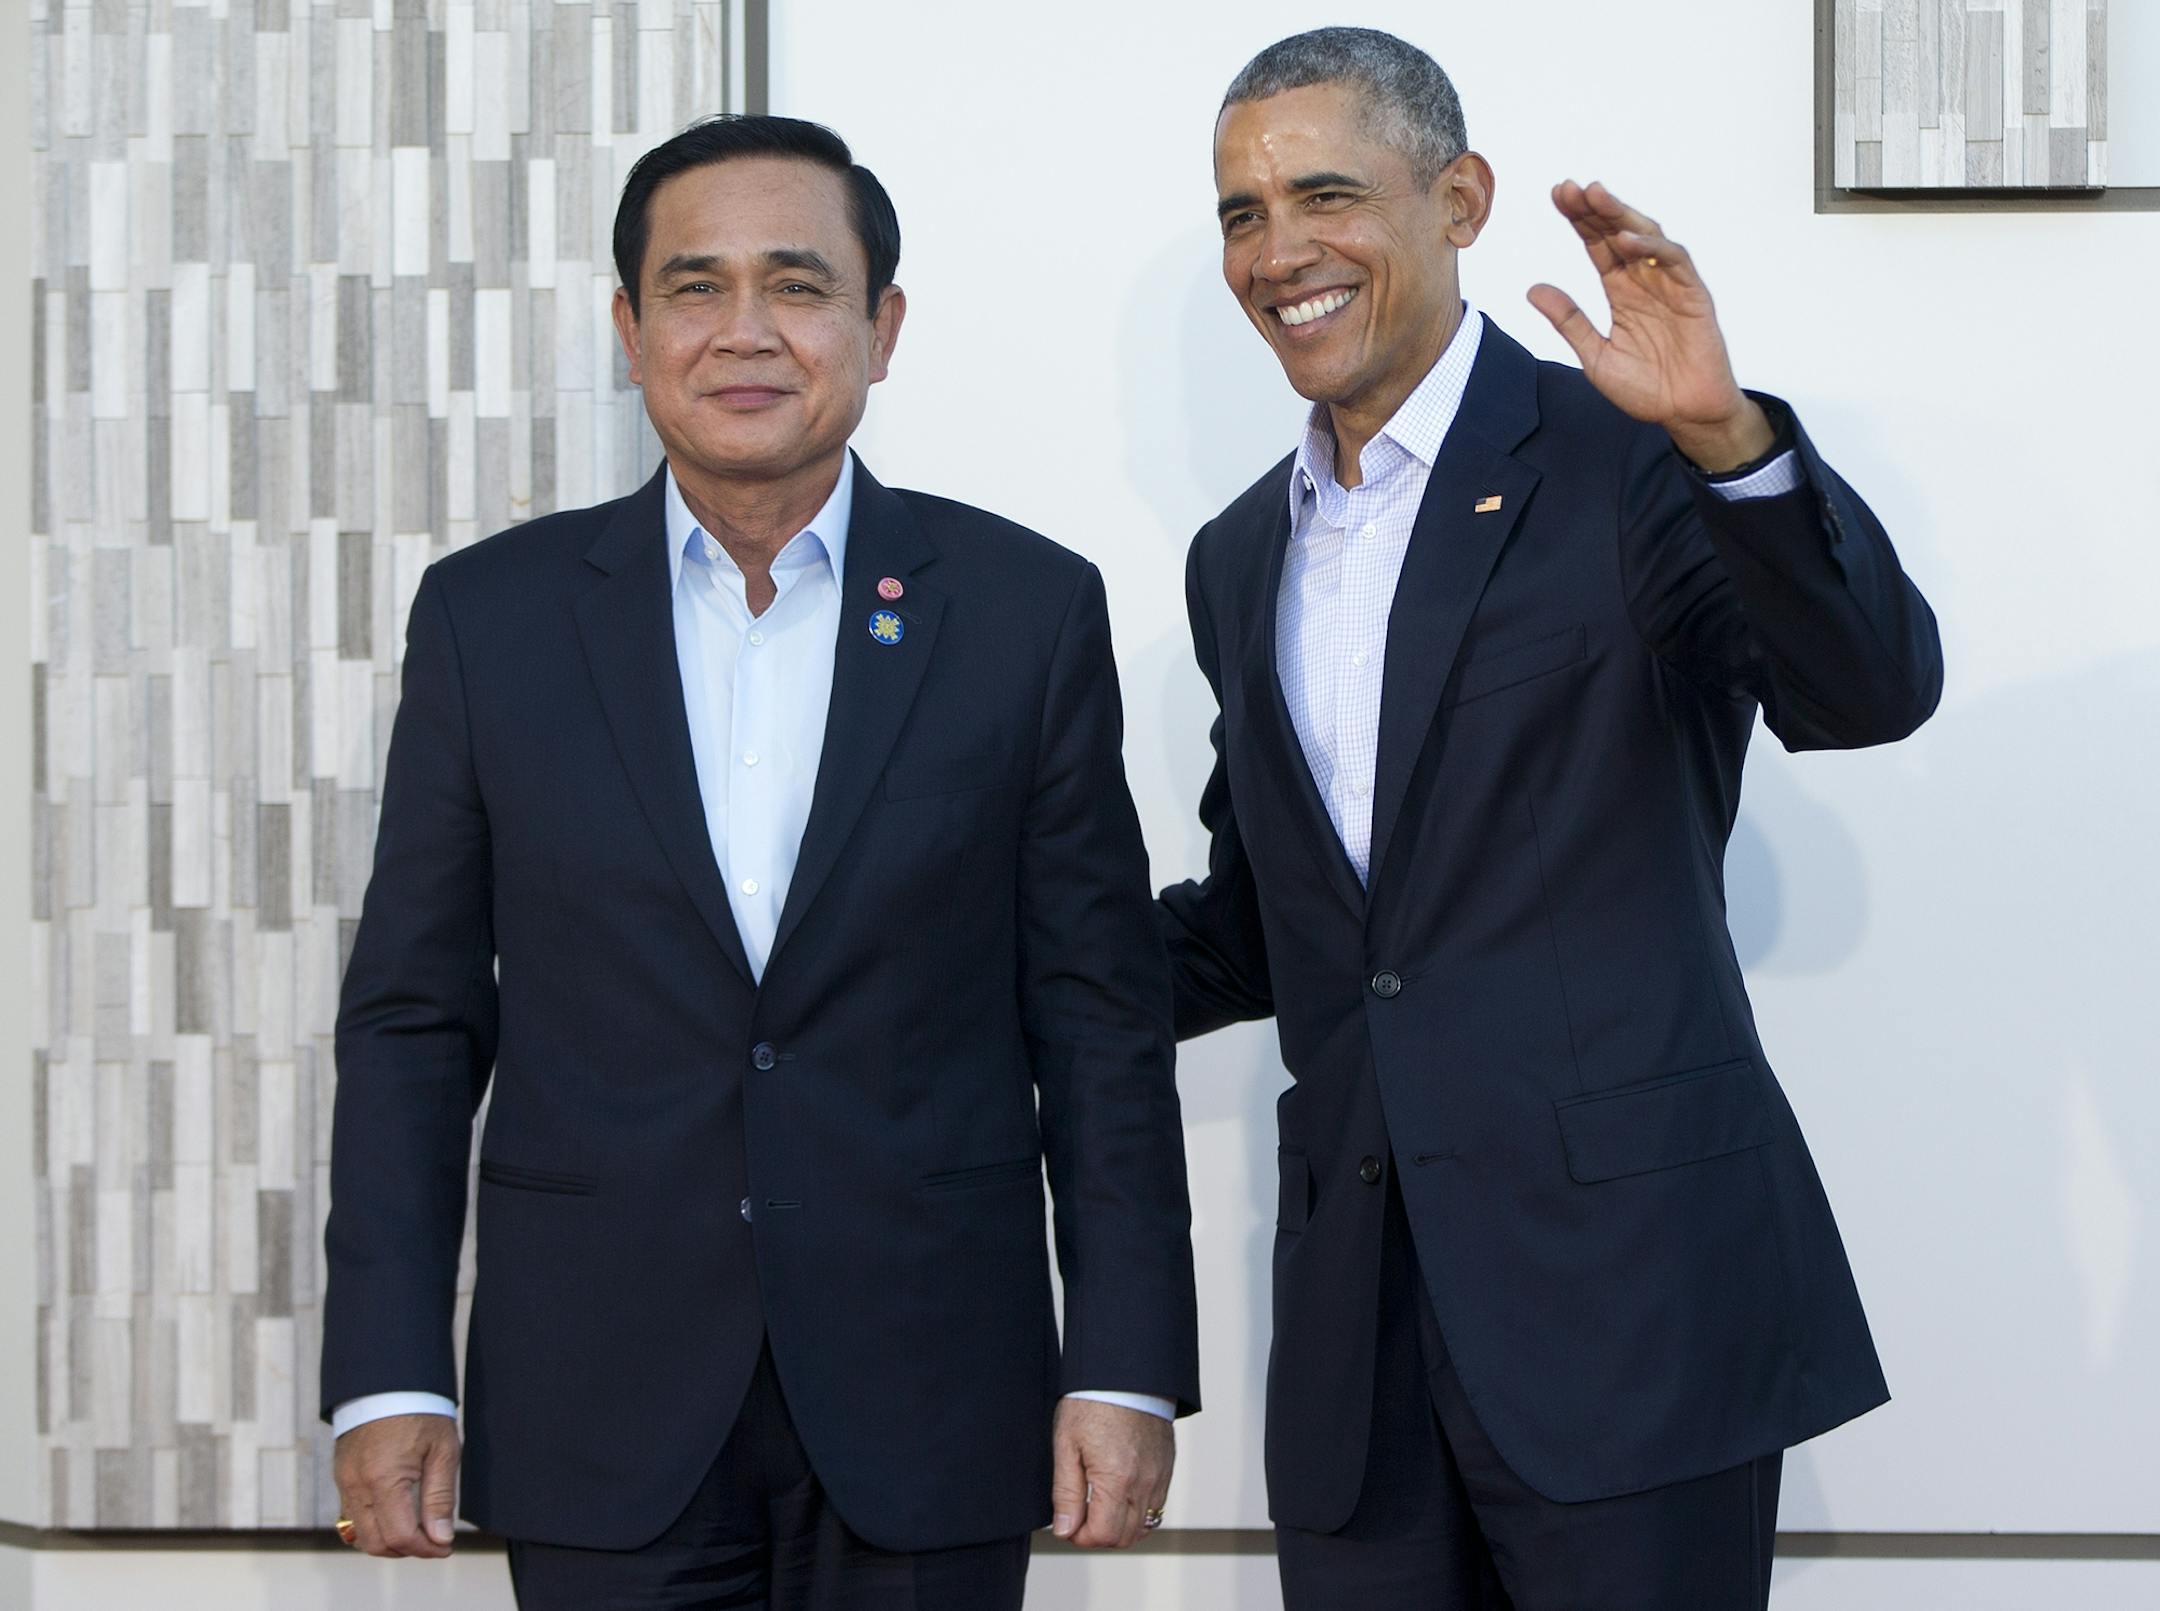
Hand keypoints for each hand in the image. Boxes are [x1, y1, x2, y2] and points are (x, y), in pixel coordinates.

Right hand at [332, 1412, 461, 1557]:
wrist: (388, 1381)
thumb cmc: (419, 1410)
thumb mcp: (443, 1451)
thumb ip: (440, 1498)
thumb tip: (441, 1538)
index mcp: (383, 1480)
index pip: (400, 1537)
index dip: (426, 1549)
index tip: (446, 1546)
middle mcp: (357, 1485)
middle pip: (376, 1543)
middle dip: (407, 1550)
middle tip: (434, 1541)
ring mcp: (345, 1482)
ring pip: (361, 1535)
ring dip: (389, 1541)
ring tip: (419, 1529)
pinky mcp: (342, 1476)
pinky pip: (353, 1516)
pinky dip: (374, 1525)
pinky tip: (398, 1515)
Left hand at [1049, 1397, 1174, 1548]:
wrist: (1126, 1373)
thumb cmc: (1094, 1401)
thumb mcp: (1067, 1446)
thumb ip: (1066, 1493)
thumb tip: (1065, 1529)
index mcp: (1117, 1479)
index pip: (1103, 1535)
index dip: (1080, 1537)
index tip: (1068, 1523)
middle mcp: (1144, 1483)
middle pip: (1125, 1537)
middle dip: (1099, 1535)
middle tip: (1080, 1516)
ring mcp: (1159, 1476)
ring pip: (1144, 1525)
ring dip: (1120, 1526)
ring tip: (1098, 1506)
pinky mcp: (1166, 1467)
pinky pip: (1156, 1505)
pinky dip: (1137, 1510)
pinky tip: (1118, 1493)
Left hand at [1526, 180, 1773, 471]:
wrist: (1685, 413)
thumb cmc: (1647, 388)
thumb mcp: (1596, 357)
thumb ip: (1569, 322)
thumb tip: (1534, 290)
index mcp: (1621, 291)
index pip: (1597, 245)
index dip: (1578, 220)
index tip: (1557, 195)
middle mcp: (1645, 280)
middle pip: (1617, 234)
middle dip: (1593, 209)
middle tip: (1568, 188)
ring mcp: (1671, 284)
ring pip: (1646, 238)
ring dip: (1621, 216)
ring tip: (1594, 197)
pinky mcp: (1694, 295)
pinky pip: (1675, 263)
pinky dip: (1652, 249)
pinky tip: (1627, 241)